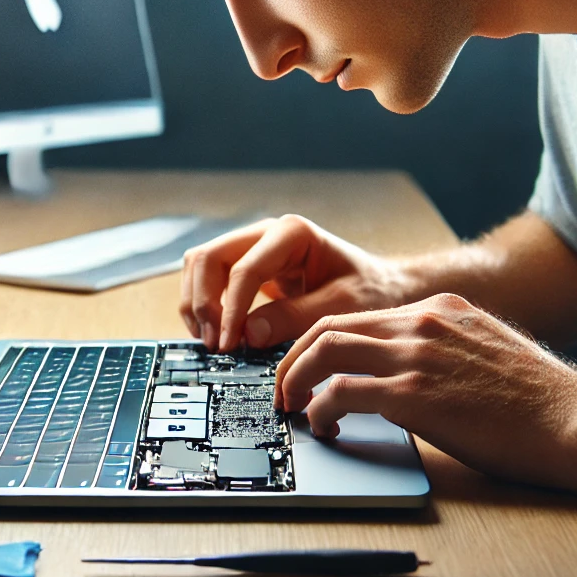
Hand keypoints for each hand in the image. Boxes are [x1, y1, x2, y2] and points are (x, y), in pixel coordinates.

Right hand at [180, 214, 415, 352]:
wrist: (381, 284)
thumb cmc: (370, 289)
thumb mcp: (342, 306)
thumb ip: (297, 317)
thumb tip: (249, 334)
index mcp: (292, 233)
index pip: (244, 269)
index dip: (230, 309)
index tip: (229, 343)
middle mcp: (266, 232)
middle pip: (208, 258)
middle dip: (203, 302)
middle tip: (215, 344)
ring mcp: (253, 247)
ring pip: (200, 264)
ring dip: (196, 303)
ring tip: (211, 341)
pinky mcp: (247, 266)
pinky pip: (208, 278)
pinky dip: (203, 305)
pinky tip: (214, 333)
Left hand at [276, 292, 576, 490]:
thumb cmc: (541, 401)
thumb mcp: (488, 351)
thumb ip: (446, 350)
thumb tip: (410, 375)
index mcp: (440, 309)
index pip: (359, 316)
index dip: (322, 342)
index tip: (308, 366)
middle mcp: (423, 323)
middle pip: (330, 326)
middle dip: (295, 358)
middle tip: (284, 388)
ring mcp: (418, 355)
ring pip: (326, 351)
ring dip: (296, 380)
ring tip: (292, 407)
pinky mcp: (416, 393)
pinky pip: (342, 393)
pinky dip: (320, 409)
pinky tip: (323, 426)